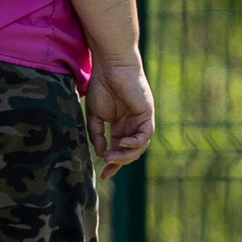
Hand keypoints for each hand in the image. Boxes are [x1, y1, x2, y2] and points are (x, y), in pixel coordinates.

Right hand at [86, 59, 155, 178]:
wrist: (110, 66)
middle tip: (107, 170)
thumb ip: (97, 135)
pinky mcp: (147, 114)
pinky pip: (145, 134)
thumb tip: (101, 154)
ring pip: (139, 146)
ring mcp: (141, 120)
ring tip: (111, 157)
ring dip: (126, 155)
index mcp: (120, 126)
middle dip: (119, 163)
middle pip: (130, 152)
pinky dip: (135, 142)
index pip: (119, 150)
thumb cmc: (101, 86)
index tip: (104, 175)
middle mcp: (132, 125)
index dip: (113, 164)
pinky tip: (122, 144)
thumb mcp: (94, 115)